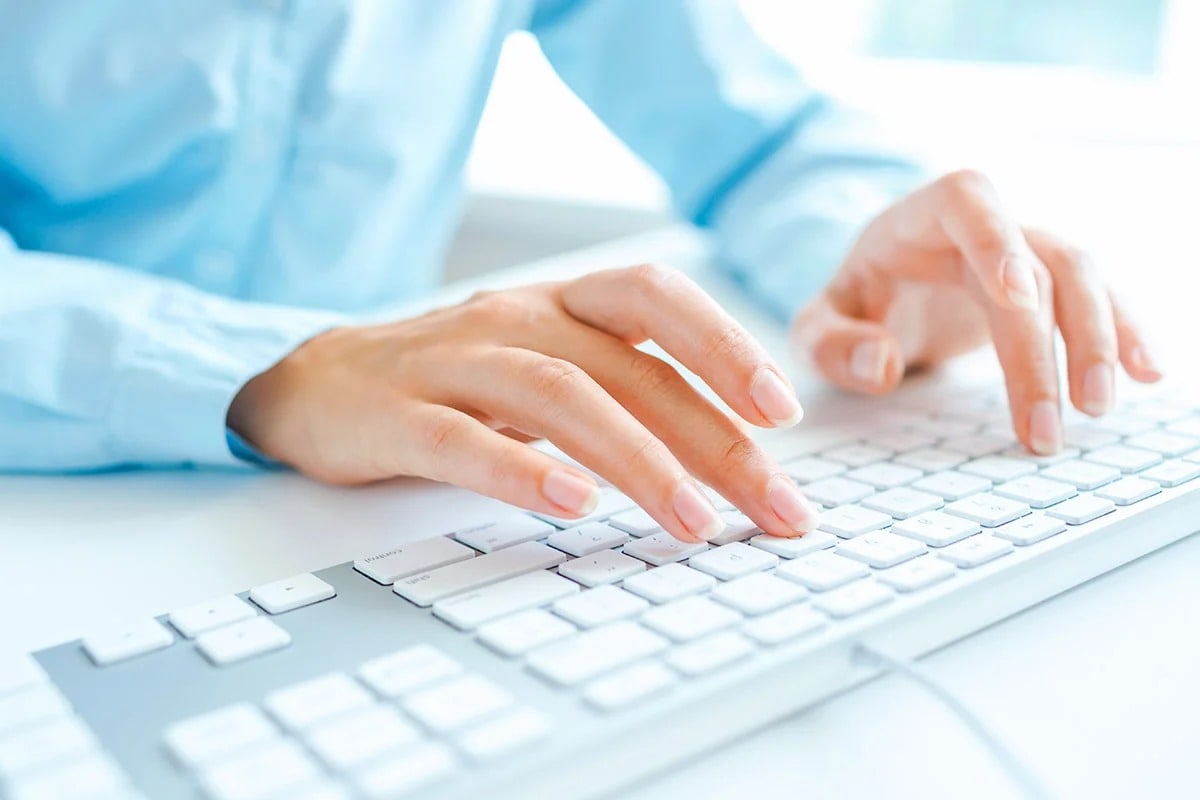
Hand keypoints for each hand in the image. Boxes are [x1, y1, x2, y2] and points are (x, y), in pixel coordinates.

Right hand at [228, 266, 818, 542]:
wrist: (317, 382)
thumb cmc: (456, 381)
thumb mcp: (546, 365)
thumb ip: (623, 389)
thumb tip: (731, 453)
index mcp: (562, 303)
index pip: (656, 298)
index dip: (724, 344)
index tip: (782, 412)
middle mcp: (517, 318)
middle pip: (629, 367)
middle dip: (714, 439)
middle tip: (775, 506)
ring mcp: (454, 361)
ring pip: (561, 395)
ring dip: (639, 460)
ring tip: (693, 521)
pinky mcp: (396, 413)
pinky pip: (463, 438)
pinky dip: (522, 470)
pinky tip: (572, 505)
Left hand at [791, 170, 1161, 453]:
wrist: (888, 291)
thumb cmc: (855, 302)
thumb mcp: (816, 326)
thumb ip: (829, 343)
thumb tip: (880, 364)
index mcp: (920, 217)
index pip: (968, 200)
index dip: (997, 239)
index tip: (1018, 298)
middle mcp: (984, 225)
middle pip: (1036, 261)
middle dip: (1046, 344)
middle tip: (1046, 425)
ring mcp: (1026, 251)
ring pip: (1080, 276)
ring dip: (1096, 340)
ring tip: (1096, 407)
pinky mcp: (1051, 286)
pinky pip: (1099, 300)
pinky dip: (1125, 333)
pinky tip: (1147, 374)